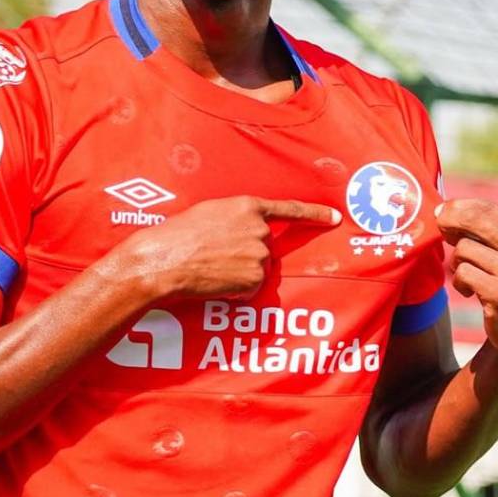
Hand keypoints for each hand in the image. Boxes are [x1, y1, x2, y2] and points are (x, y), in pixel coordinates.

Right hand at [119, 195, 340, 300]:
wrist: (163, 262)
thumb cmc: (176, 236)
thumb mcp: (208, 213)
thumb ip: (235, 217)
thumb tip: (247, 230)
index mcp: (247, 206)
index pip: (289, 209)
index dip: (314, 213)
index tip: (334, 217)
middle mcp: (259, 230)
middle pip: (265, 246)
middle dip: (245, 254)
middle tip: (215, 256)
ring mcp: (259, 255)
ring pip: (258, 268)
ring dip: (240, 272)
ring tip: (211, 268)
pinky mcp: (254, 280)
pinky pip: (250, 288)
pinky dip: (236, 290)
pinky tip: (215, 282)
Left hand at [435, 199, 497, 369]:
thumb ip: (484, 228)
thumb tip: (441, 208)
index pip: (484, 208)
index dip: (456, 208)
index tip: (440, 213)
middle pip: (471, 220)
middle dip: (449, 224)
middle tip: (442, 233)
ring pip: (463, 250)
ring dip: (458, 264)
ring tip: (470, 276)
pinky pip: (462, 274)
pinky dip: (460, 283)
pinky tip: (471, 291)